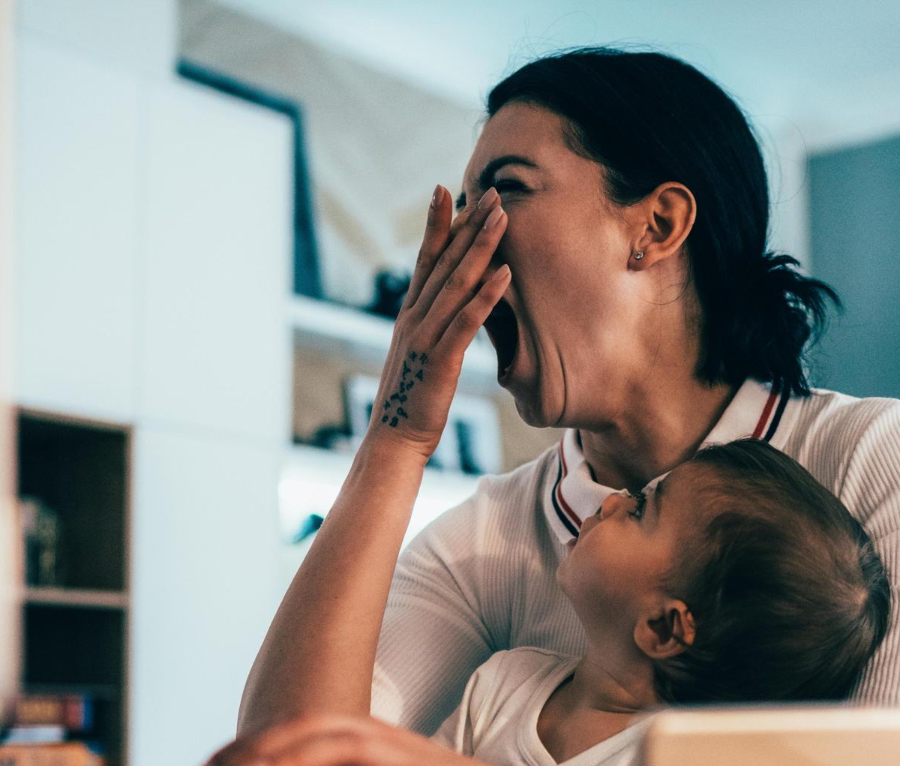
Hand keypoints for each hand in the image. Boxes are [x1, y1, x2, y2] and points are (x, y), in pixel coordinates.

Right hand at [366, 185, 509, 462]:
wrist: (394, 440)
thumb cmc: (413, 402)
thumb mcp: (422, 357)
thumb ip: (434, 329)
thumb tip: (451, 311)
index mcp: (409, 316)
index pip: (424, 260)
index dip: (436, 224)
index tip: (446, 190)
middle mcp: (413, 318)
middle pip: (443, 261)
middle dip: (466, 224)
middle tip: (489, 192)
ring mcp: (425, 337)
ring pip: (456, 283)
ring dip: (481, 248)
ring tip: (502, 218)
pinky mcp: (440, 360)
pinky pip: (467, 322)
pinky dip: (486, 296)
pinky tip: (504, 274)